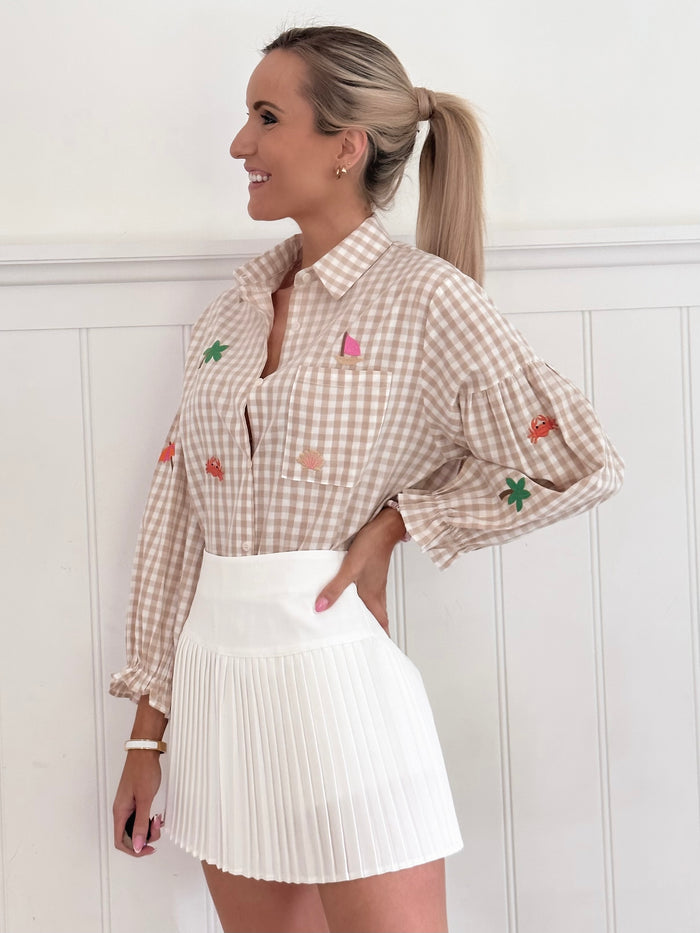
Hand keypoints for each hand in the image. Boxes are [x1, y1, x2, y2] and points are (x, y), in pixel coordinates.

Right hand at [113, 750, 162, 856]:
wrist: (145, 751)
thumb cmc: (143, 770)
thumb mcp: (144, 799)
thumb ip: (141, 824)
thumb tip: (138, 846)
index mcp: (120, 812)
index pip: (121, 842)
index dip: (134, 850)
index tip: (149, 849)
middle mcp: (121, 810)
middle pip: (129, 836)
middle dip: (144, 837)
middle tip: (157, 828)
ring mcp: (128, 805)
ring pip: (136, 827)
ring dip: (148, 828)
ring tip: (158, 820)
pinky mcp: (135, 800)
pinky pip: (140, 818)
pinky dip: (149, 820)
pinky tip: (157, 816)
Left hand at [314, 507, 405, 634]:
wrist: (385, 526)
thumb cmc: (373, 545)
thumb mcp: (350, 568)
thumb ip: (335, 588)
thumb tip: (321, 607)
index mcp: (373, 596)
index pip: (381, 624)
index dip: (380, 639)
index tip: (377, 651)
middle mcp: (376, 592)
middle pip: (377, 618)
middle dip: (371, 631)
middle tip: (362, 643)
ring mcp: (375, 582)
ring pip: (372, 606)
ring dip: (366, 616)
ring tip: (353, 625)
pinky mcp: (371, 573)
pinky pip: (368, 593)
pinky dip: (361, 601)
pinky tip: (350, 598)